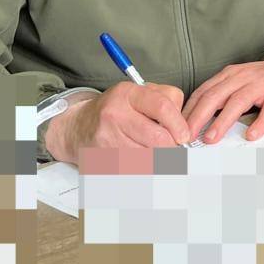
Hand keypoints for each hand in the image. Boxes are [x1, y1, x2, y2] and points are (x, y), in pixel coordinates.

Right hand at [46, 81, 191, 162]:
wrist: (78, 127)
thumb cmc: (116, 110)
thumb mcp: (139, 94)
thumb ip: (166, 101)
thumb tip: (185, 127)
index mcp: (127, 94)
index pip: (163, 107)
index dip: (179, 125)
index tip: (184, 136)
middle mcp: (115, 114)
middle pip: (158, 138)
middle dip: (172, 147)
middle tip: (174, 148)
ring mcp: (108, 138)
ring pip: (149, 157)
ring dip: (160, 160)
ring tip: (157, 153)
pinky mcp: (104, 159)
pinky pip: (136, 170)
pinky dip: (144, 168)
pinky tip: (141, 160)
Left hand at [183, 59, 263, 144]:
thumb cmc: (262, 81)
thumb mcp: (237, 83)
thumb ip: (220, 97)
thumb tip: (196, 121)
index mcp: (228, 75)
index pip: (203, 92)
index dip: (189, 110)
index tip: (177, 128)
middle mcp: (242, 78)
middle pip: (215, 96)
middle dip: (198, 117)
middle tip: (187, 136)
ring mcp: (261, 85)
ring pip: (238, 102)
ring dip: (222, 121)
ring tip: (211, 138)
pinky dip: (259, 123)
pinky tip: (251, 135)